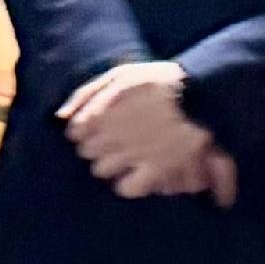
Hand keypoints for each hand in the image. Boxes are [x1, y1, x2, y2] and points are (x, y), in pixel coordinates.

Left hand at [61, 60, 225, 200]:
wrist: (204, 92)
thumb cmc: (162, 81)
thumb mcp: (121, 75)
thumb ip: (86, 94)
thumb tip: (60, 117)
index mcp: (100, 111)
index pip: (74, 132)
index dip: (87, 132)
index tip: (100, 128)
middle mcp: (110, 134)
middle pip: (86, 152)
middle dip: (99, 147)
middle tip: (118, 142)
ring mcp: (132, 152)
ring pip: (102, 170)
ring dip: (113, 165)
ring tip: (129, 157)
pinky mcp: (155, 168)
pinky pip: (128, 188)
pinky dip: (131, 184)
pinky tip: (139, 175)